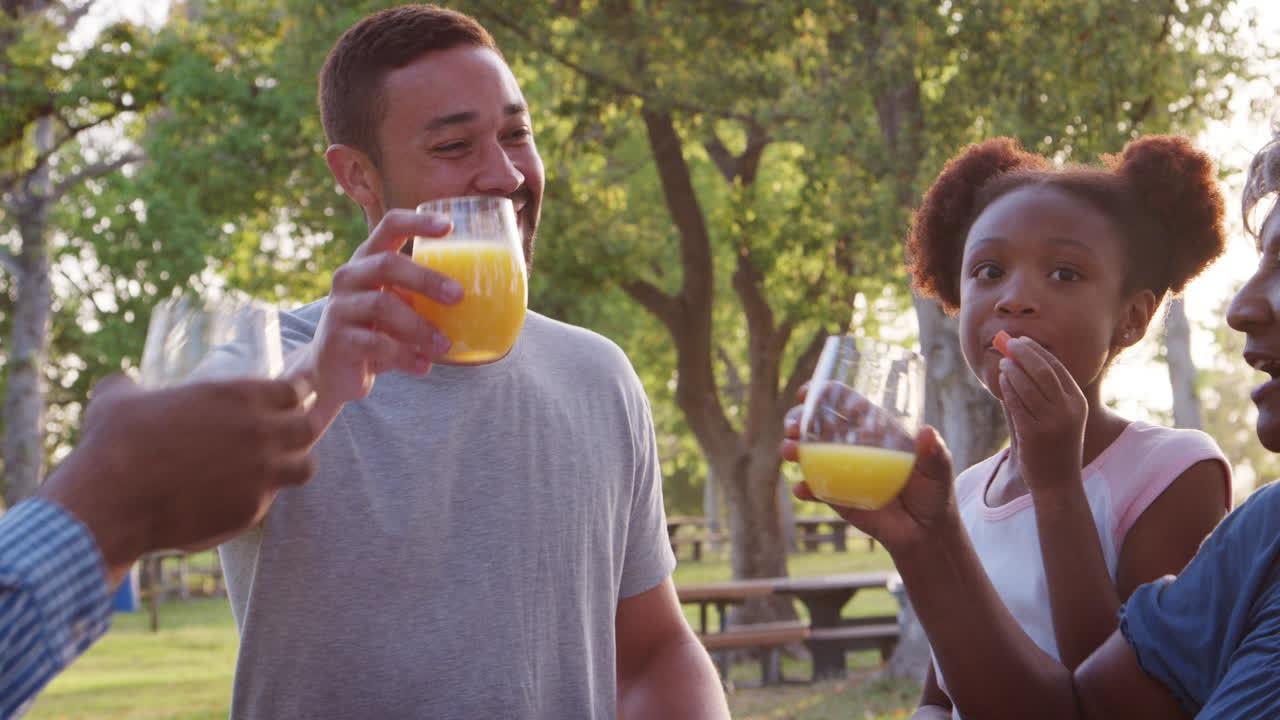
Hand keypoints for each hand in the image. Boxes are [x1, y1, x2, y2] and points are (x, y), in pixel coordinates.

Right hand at [38, 374, 319, 585]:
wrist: (112, 501)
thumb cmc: (114, 443)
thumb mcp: (120, 400)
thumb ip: (132, 387)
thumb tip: (121, 385)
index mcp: (239, 396)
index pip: (294, 389)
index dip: (297, 391)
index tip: (296, 395)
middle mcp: (260, 432)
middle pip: (310, 426)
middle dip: (306, 426)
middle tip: (294, 430)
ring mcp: (261, 473)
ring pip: (305, 467)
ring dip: (295, 464)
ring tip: (279, 467)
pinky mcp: (251, 510)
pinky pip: (269, 501)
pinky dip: (258, 497)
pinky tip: (240, 496)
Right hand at [289, 209, 462, 416]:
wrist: (332, 371)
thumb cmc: (377, 331)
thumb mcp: (399, 307)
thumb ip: (425, 298)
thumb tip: (487, 299)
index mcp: (368, 260)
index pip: (389, 226)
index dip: (417, 222)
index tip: (449, 226)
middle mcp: (350, 277)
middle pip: (387, 264)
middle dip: (426, 278)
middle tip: (458, 296)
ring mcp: (339, 307)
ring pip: (382, 306)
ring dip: (419, 326)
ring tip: (444, 345)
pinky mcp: (337, 340)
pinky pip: (375, 344)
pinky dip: (404, 357)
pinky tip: (423, 367)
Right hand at [781, 385, 956, 551]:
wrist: (924, 532)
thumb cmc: (933, 491)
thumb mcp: (939, 469)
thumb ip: (934, 453)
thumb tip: (927, 432)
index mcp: (873, 427)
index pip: (843, 401)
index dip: (822, 392)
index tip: (806, 393)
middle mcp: (851, 444)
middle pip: (816, 423)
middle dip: (797, 419)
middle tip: (792, 428)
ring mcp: (840, 470)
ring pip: (807, 452)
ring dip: (792, 448)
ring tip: (790, 453)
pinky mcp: (836, 496)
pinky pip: (814, 489)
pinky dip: (804, 488)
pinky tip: (802, 490)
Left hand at [997, 336, 1086, 492]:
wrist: (1058, 483)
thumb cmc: (1054, 446)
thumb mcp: (1058, 417)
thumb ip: (1042, 393)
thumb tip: (1016, 363)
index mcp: (1078, 403)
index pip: (1058, 368)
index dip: (1038, 351)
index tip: (1023, 340)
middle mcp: (1068, 410)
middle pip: (1044, 371)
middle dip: (1025, 353)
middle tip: (1009, 342)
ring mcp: (1052, 422)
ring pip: (1028, 385)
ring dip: (1013, 369)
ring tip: (1003, 361)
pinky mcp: (1033, 434)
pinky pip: (1017, 404)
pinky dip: (1008, 388)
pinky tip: (1002, 379)